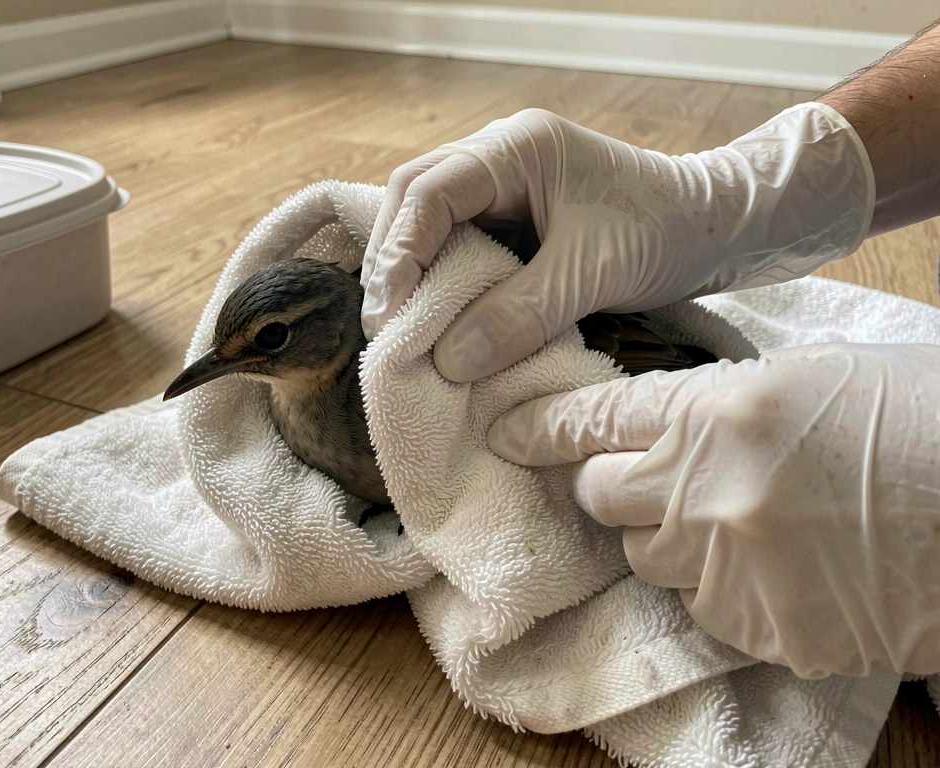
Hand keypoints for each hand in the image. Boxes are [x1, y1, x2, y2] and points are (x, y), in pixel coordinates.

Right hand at [361, 106, 872, 381]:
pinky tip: (435, 314)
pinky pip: (460, 241)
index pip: (428, 192)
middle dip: (392, 260)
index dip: (398, 255)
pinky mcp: (515, 214)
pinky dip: (442, 278)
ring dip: (411, 271)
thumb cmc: (664, 233)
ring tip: (400, 326)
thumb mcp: (591, 275)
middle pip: (414, 198)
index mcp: (517, 149)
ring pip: (430, 219)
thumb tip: (447, 360)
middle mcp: (500, 155)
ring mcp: (505, 183)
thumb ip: (519, 314)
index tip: (389, 316)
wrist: (717, 227)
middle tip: (384, 325)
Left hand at [488, 343, 939, 678]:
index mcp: (718, 411)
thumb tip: (660, 428)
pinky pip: (704, 610)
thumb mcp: (806, 380)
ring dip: (673, 540)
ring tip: (746, 524)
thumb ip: (715, 407)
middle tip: (650, 481)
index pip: (591, 418)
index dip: (539, 425)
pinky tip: (786, 570)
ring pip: (645, 557)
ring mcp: (729, 567)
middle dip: (611, 487)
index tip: (502, 432)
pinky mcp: (762, 629)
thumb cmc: (912, 419)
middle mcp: (706, 491)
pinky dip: (726, 590)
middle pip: (599, 495)